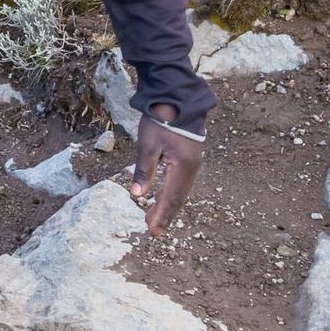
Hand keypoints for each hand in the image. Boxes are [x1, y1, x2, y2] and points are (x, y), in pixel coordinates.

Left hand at [128, 108, 205, 234]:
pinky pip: (180, 182)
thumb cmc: (161, 119)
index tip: (152, 231)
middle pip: (177, 198)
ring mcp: (192, 164)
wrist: (178, 99)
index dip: (161, 215)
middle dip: (164, 214)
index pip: (170, 197)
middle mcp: (191, 168)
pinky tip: (161, 198)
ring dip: (167, 205)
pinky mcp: (189, 159)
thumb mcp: (148, 144)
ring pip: (180, 191)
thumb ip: (143, 170)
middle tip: (153, 231)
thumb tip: (136, 194)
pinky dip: (170, 193)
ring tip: (154, 219)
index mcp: (182, 166)